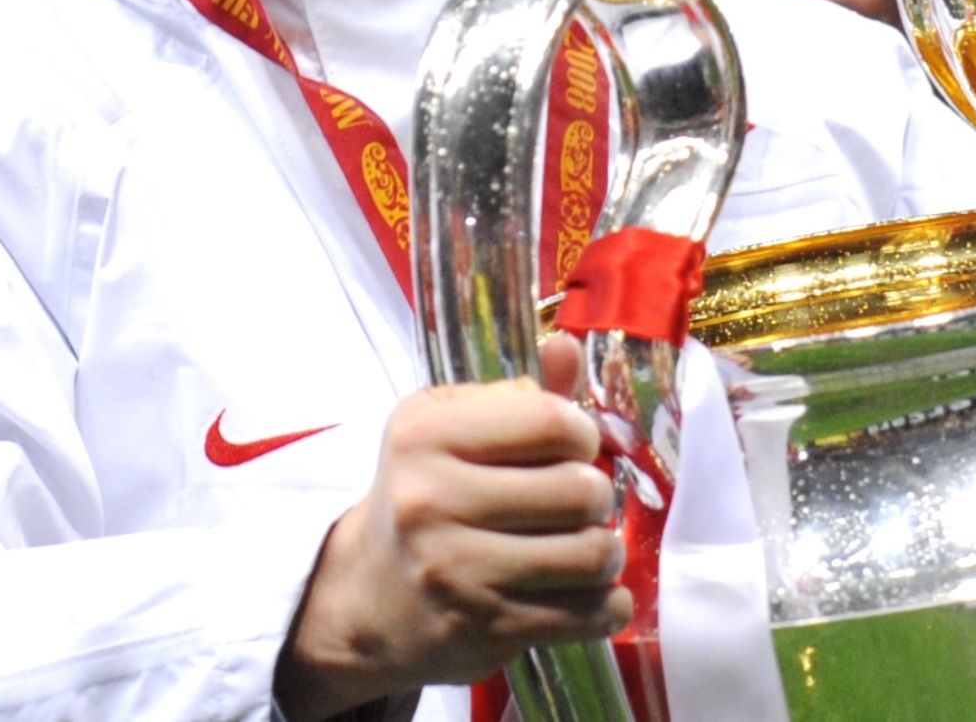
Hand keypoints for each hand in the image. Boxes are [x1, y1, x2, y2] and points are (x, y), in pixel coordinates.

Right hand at [276, 343, 623, 719]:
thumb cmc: (422, 499)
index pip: (549, 419)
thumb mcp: (449, 432)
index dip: (580, 433)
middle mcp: (432, 499)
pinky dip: (605, 604)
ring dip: (605, 552)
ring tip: (583, 548)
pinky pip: (589, 613)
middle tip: (578, 504)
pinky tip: (583, 592)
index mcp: (424, 434)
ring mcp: (457, 570)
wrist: (371, 598)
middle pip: (581, 489)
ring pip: (593, 553)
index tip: (571, 448)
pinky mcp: (484, 628)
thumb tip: (567, 348)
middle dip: (596, 496)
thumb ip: (516, 396)